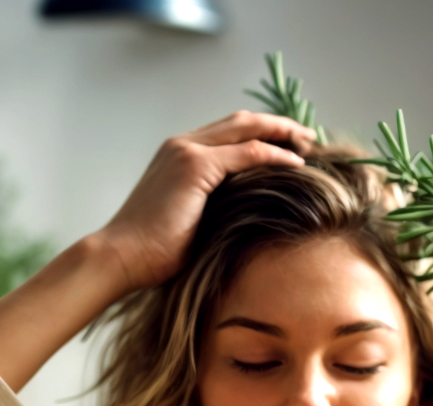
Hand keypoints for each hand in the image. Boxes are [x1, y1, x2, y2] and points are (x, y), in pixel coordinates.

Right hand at [94, 111, 314, 294]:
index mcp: (178, 155)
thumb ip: (213, 206)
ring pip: (247, 130)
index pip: (229, 133)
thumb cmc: (152, 252)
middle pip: (242, 122)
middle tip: (308, 138)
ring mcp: (187, 152)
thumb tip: (248, 216)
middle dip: (278, 126)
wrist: (122, 257)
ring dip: (282, 134)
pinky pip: (248, 153)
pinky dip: (275, 155)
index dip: (262, 133)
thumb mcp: (190, 221)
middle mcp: (182, 145)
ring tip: (310, 145)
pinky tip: (297, 164)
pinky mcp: (195, 166)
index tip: (291, 146)